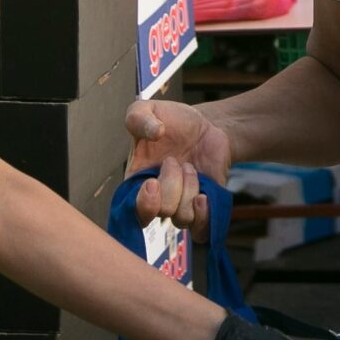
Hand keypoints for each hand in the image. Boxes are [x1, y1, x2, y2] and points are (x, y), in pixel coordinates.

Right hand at [126, 99, 231, 231]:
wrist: (207, 126)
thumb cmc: (173, 121)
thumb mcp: (147, 109)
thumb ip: (140, 117)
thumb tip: (155, 133)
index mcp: (136, 183)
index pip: (131, 213)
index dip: (143, 204)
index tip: (152, 182)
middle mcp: (158, 200)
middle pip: (161, 212)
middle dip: (172, 184)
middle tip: (176, 161)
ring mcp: (181, 205)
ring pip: (182, 218)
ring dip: (190, 189)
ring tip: (190, 167)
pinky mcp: (203, 208)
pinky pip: (201, 230)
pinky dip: (203, 217)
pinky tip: (205, 196)